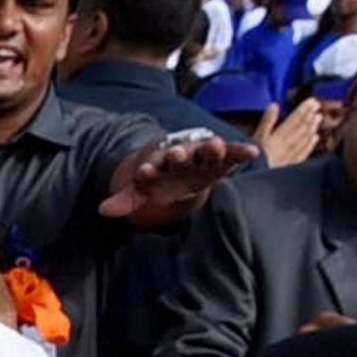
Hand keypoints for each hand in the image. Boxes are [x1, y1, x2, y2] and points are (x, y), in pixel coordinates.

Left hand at [98, 132, 254, 229]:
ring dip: (210, 148)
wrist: (181, 163)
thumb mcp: (142, 190)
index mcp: (159, 164)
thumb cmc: (161, 178)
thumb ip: (126, 199)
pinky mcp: (222, 158)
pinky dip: (242, 151)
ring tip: (215, 146)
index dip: (148, 171)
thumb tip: (102, 210)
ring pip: (206, 151)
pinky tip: (254, 151)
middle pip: (179, 155)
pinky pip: (233, 154)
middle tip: (177, 154)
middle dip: (178, 155)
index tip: (144, 173)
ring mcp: (202, 156)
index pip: (152, 167)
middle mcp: (181, 156)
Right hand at [255, 97, 327, 168]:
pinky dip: (310, 145)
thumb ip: (265, 122)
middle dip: (310, 117)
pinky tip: (314, 138)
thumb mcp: (254, 139)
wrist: (256, 185)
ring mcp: (290, 157)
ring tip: (318, 118)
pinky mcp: (290, 167)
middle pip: (301, 129)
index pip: (293, 120)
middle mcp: (287, 146)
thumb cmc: (251, 162)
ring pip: (304, 140)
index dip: (303, 110)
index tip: (312, 101)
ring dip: (312, 128)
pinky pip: (303, 154)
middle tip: (318, 106)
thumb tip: (274, 105)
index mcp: (277, 138)